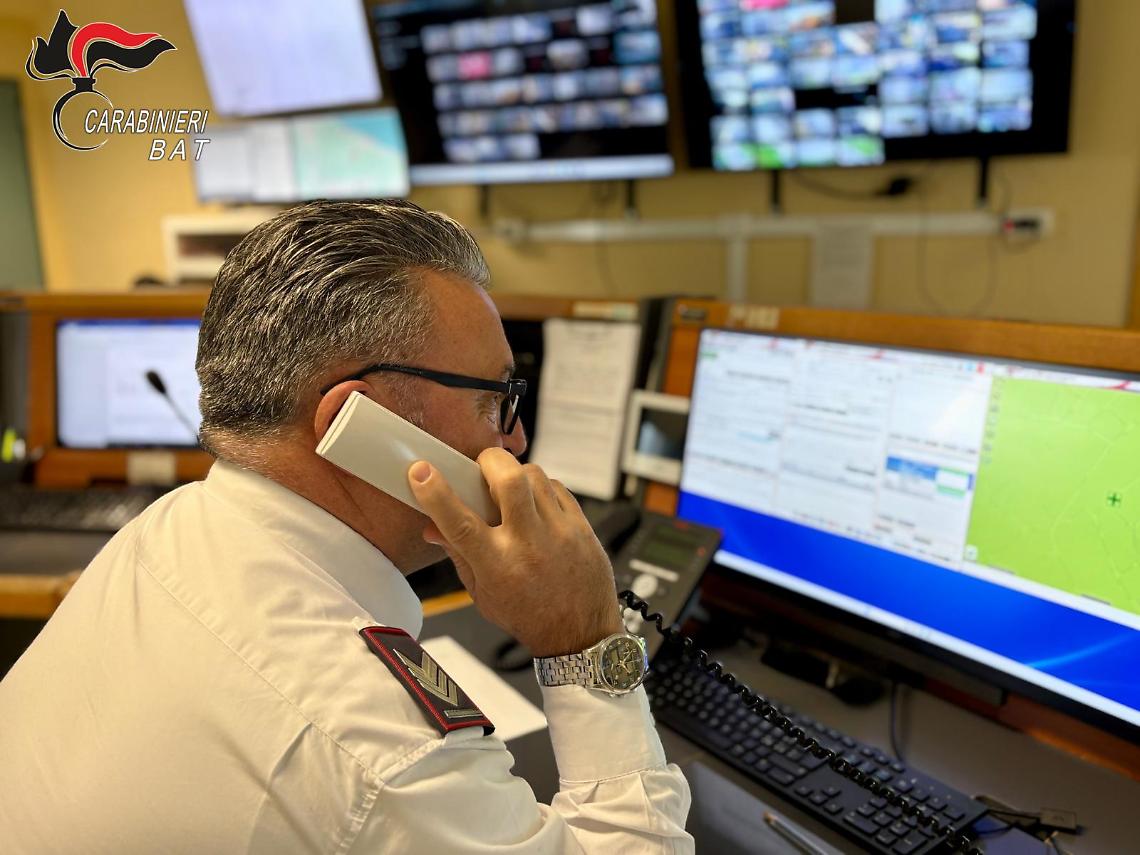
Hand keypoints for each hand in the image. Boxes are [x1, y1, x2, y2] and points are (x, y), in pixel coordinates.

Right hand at [408, 449, 621, 657]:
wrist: (581, 634)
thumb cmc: (529, 616)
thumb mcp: (482, 594)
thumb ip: (457, 555)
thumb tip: (431, 526)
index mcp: (497, 566)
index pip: (459, 522)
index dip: (436, 493)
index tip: (421, 473)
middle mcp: (528, 544)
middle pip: (508, 480)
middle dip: (489, 462)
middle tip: (481, 468)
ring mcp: (559, 532)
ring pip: (534, 476)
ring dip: (515, 474)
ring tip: (509, 490)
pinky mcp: (581, 526)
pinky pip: (557, 487)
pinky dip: (541, 488)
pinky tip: (534, 504)